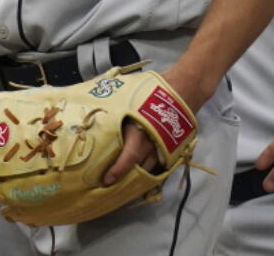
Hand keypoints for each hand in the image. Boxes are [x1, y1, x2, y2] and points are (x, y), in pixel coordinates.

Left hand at [101, 66, 207, 185]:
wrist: (183, 88)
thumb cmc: (151, 91)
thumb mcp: (128, 97)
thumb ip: (112, 107)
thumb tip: (90, 104)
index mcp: (140, 132)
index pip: (129, 157)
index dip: (118, 170)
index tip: (106, 180)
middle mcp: (153, 144)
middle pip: (139, 167)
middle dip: (126, 178)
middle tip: (112, 185)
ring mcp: (165, 147)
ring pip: (150, 168)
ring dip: (138, 175)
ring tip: (124, 182)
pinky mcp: (174, 148)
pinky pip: (161, 164)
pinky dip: (151, 169)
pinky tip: (141, 172)